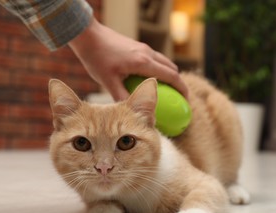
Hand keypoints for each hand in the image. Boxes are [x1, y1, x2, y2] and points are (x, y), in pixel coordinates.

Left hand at [68, 18, 187, 100]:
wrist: (89, 36)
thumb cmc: (97, 59)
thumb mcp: (108, 82)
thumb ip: (122, 97)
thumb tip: (132, 113)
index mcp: (143, 62)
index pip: (171, 76)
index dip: (182, 88)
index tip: (186, 101)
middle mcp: (147, 53)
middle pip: (172, 68)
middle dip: (178, 83)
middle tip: (178, 99)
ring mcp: (143, 48)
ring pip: (164, 62)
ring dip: (169, 75)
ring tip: (166, 91)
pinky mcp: (138, 46)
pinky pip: (155, 59)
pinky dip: (159, 70)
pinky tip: (149, 81)